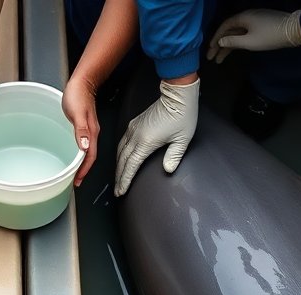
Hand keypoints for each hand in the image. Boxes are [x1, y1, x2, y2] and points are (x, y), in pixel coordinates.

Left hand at [62, 76, 98, 186]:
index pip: (90, 157)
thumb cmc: (78, 94)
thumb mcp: (77, 112)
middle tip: (74, 181)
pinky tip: (72, 154)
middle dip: (82, 171)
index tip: (77, 180)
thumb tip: (85, 147)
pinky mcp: (83, 127)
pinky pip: (82, 144)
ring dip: (80, 163)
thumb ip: (81, 130)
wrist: (82, 82)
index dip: (84, 170)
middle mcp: (91, 134)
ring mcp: (88, 131)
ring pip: (86, 152)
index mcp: (92, 133)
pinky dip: (78, 153)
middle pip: (89, 157)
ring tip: (73, 172)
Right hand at [115, 78, 198, 196]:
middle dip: (119, 177)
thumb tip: (168, 169)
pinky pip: (123, 142)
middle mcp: (136, 135)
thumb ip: (174, 156)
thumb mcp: (182, 140)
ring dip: (118, 166)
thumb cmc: (182, 116)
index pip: (131, 166)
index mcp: (146, 142)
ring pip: (120, 151)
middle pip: (122, 161)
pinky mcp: (135, 124)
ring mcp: (134, 129)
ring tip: (118, 178)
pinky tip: (121, 159)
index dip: (125, 180)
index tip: (120, 191)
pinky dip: (120, 154)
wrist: (177, 96)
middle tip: (117, 190)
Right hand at [206, 10, 300, 62]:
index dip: (215, 38)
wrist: (293, 30)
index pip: (224, 27)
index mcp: (243, 18)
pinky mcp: (261, 26)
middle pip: (229, 31)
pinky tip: (234, 51)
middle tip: (211, 57)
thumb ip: (233, 42)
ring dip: (228, 46)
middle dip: (219, 45)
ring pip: (237, 34)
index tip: (210, 49)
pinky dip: (238, 43)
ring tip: (220, 60)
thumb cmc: (270, 36)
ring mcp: (254, 21)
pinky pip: (244, 34)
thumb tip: (221, 41)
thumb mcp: (250, 42)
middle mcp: (247, 17)